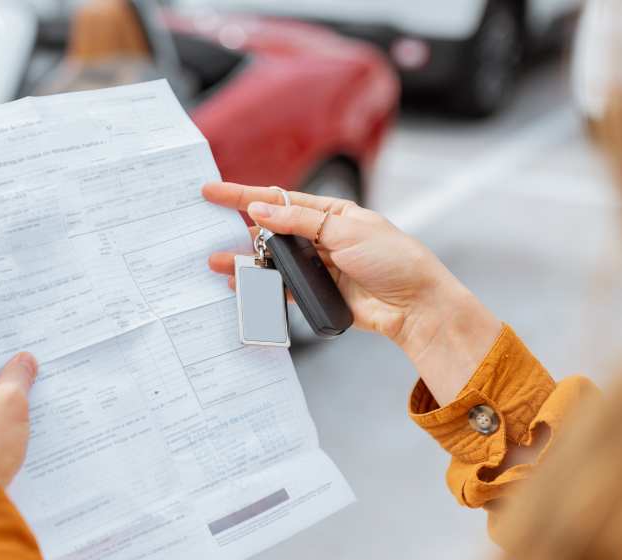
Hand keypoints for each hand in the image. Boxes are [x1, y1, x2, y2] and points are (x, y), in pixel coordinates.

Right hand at [203, 182, 499, 403]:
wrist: (416, 306)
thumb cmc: (394, 260)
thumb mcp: (346, 230)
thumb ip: (300, 222)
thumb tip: (260, 209)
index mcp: (330, 213)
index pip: (279, 200)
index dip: (243, 195)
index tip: (212, 191)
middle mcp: (320, 237)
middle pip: (269, 230)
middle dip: (237, 229)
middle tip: (205, 227)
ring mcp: (317, 266)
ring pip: (271, 260)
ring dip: (244, 261)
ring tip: (217, 262)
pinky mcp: (316, 293)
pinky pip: (280, 287)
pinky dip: (260, 286)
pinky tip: (242, 285)